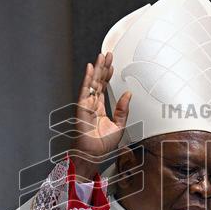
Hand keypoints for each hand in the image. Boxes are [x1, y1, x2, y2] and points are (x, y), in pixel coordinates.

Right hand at [70, 52, 131, 180]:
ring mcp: (86, 105)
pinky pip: (85, 90)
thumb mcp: (120, 126)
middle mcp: (92, 104)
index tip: (112, 65)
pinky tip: (91, 68)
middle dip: (103, 67)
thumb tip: (128, 94)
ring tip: (102, 56)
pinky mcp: (82, 108)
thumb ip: (123, 109)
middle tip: (108, 54)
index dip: (108, 75)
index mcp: (99, 108)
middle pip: (98, 81)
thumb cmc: (102, 145)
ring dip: (97, 69)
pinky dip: (87, 79)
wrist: (93, 156)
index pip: (103, 87)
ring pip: (92, 83)